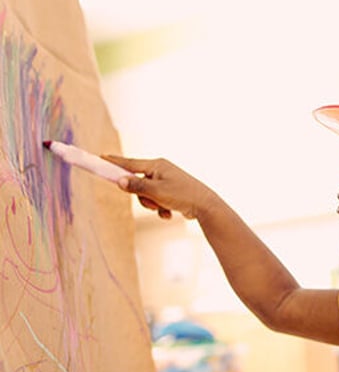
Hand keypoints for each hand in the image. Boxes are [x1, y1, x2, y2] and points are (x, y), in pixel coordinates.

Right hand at [103, 155, 219, 220]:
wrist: (206, 207)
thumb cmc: (182, 195)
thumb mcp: (156, 192)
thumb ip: (137, 186)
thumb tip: (119, 180)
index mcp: (156, 165)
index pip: (129, 162)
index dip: (113, 162)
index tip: (99, 157)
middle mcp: (161, 170)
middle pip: (137, 182)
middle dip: (142, 196)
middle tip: (152, 202)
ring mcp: (167, 181)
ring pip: (147, 194)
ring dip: (152, 205)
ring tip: (164, 209)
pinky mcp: (172, 192)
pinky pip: (157, 201)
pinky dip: (161, 208)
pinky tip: (169, 214)